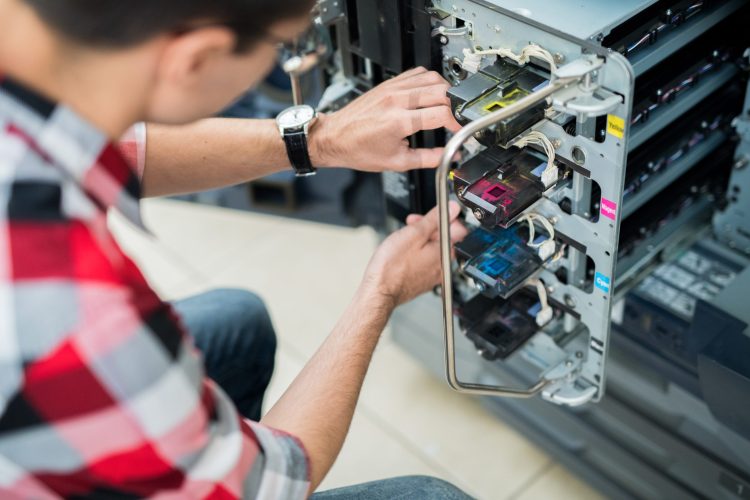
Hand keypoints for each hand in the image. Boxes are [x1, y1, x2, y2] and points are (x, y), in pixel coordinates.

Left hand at [309, 67, 460, 172]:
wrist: (334, 138)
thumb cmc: (358, 150)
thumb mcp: (397, 163)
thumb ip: (428, 159)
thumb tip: (449, 157)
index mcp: (399, 121)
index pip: (442, 113)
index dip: (456, 123)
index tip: (457, 130)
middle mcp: (397, 100)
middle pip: (442, 91)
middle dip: (455, 106)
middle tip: (454, 119)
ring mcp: (392, 88)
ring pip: (432, 77)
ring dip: (444, 91)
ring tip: (444, 106)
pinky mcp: (388, 83)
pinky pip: (417, 73)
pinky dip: (429, 81)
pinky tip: (429, 94)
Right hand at [362, 202, 467, 308]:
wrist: (378, 291)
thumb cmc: (392, 266)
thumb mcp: (413, 233)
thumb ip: (434, 219)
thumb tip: (453, 209)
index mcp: (445, 253)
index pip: (459, 229)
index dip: (445, 217)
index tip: (432, 215)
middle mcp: (443, 266)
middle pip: (445, 240)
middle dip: (429, 228)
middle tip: (413, 224)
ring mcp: (433, 276)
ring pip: (433, 251)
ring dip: (421, 240)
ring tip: (404, 239)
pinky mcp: (422, 282)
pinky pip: (425, 262)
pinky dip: (416, 254)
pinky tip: (403, 253)